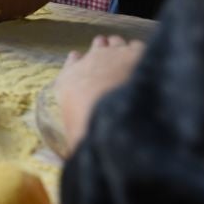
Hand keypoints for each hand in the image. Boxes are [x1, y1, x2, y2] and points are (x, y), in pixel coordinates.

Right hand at [49, 34, 144, 156]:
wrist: (110, 110)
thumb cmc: (85, 128)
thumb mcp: (72, 136)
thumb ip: (69, 141)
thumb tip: (55, 161)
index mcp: (69, 79)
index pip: (73, 62)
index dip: (78, 62)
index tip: (81, 60)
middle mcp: (89, 61)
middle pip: (98, 46)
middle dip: (104, 50)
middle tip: (111, 57)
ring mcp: (113, 54)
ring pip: (117, 43)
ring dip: (121, 48)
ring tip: (128, 54)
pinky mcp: (136, 52)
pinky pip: (137, 45)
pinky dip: (141, 51)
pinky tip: (148, 60)